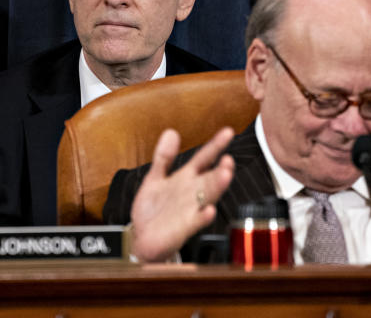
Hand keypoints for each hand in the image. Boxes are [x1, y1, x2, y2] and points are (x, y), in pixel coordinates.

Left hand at [129, 127, 234, 262]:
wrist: (141, 238)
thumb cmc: (152, 210)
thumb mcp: (155, 177)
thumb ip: (164, 156)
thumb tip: (171, 132)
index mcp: (185, 178)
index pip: (204, 158)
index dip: (215, 145)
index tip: (228, 132)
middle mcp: (191, 193)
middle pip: (209, 178)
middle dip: (220, 169)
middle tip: (229, 159)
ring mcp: (189, 210)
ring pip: (207, 197)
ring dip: (217, 187)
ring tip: (225, 175)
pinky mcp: (183, 228)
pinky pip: (195, 221)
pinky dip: (202, 217)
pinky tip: (208, 211)